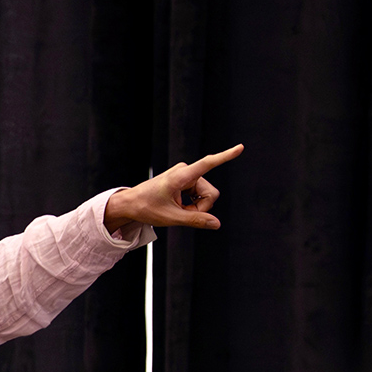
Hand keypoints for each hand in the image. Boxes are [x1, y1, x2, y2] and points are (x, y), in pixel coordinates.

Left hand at [104, 144, 243, 230]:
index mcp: (181, 176)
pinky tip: (178, 206)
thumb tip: (216, 224)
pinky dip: (192, 204)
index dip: (225, 156)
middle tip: (182, 214)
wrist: (130, 203)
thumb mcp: (171, 217)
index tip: (241, 147)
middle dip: (201, 207)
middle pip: (211, 193)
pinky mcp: (185, 180)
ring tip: (177, 210)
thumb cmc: (146, 208)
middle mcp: (186, 171)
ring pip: (206, 195)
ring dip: (195, 207)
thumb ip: (195, 220)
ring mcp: (186, 175)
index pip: (208, 163)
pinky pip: (199, 195)